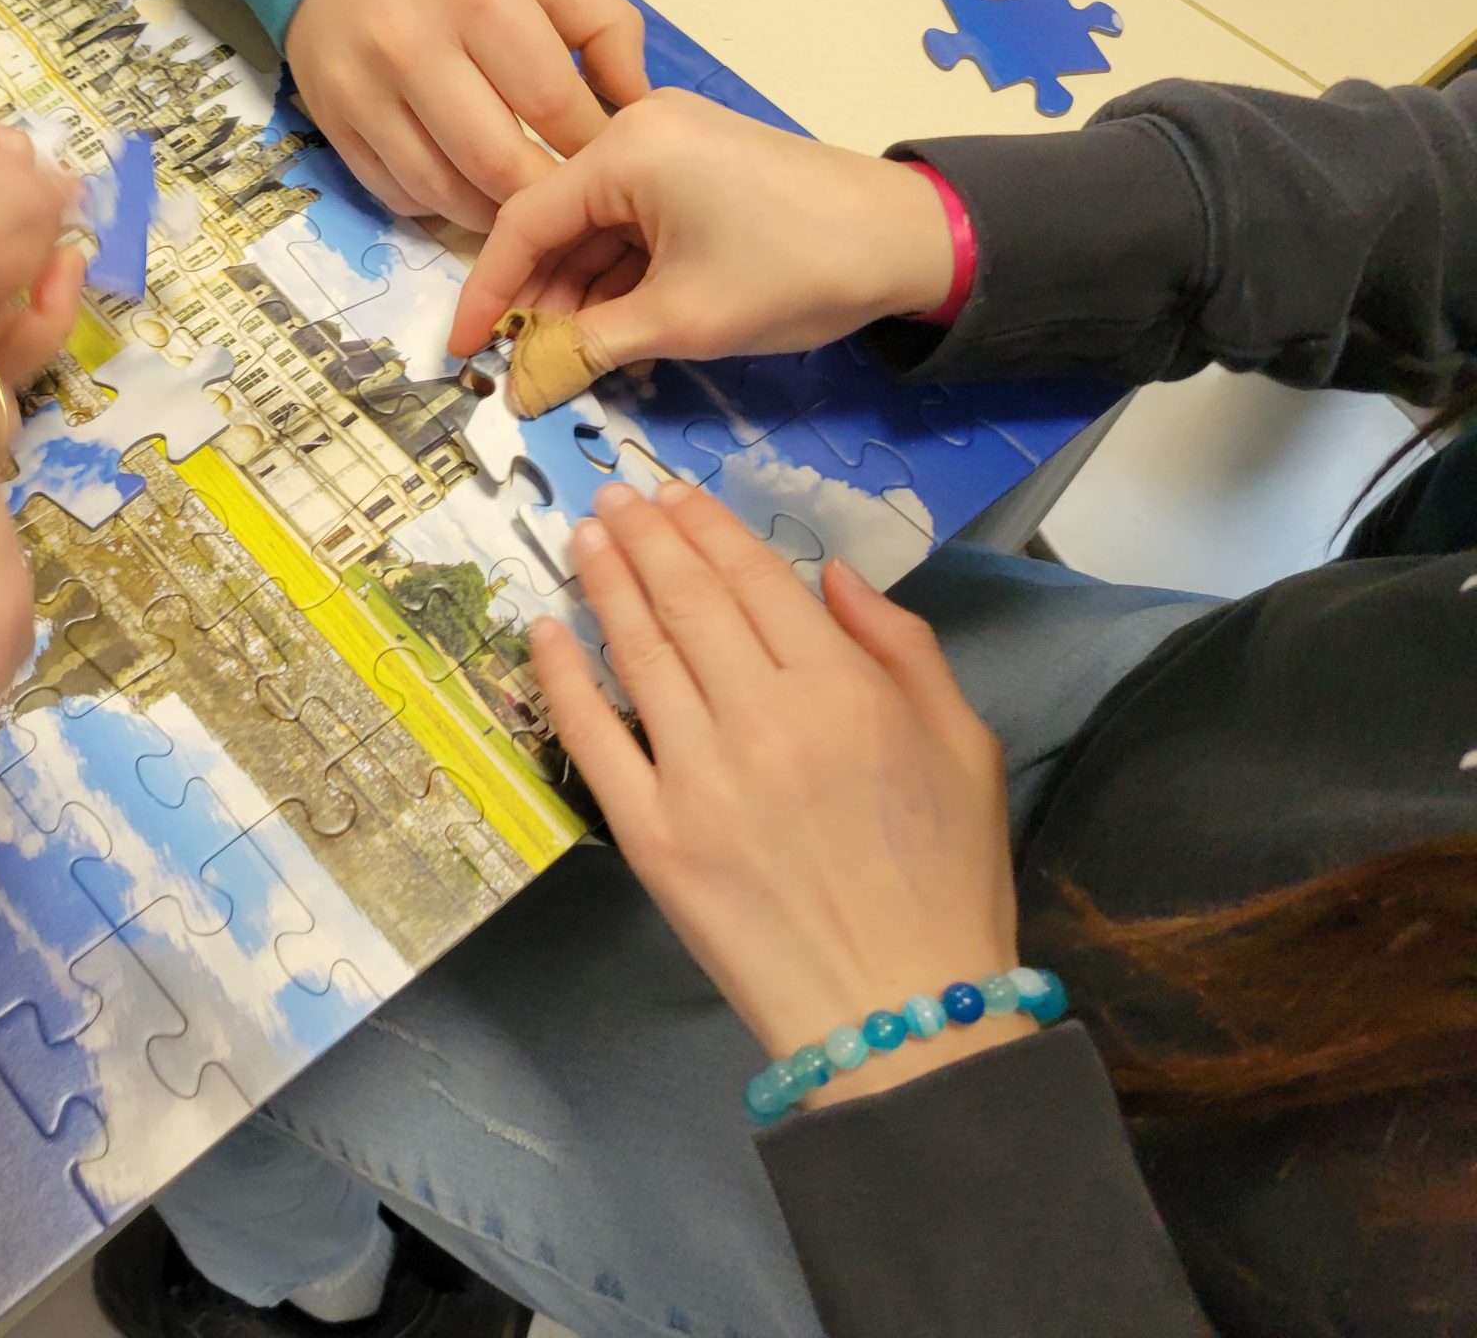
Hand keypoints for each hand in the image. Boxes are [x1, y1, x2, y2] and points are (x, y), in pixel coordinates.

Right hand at [285, 0, 644, 231]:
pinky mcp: (327, 116)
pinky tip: (462, 185)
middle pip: (496, 162)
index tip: (607, 155)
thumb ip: (599, 22)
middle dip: (546, 194)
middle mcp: (411, 44)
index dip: (590, 144)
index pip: (551, 103)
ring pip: (441, 189)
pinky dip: (436, 202)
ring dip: (492, 211)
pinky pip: (390, 188)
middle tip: (570, 196)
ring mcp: (360, 87)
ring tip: (521, 199)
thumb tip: (635, 101)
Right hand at [449, 90, 954, 374]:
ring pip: (591, 229)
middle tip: (516, 369)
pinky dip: (614, 279)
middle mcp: (636, 130)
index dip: (486, 294)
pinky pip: (629, 226)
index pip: (522, 220)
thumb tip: (519, 389)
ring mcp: (668, 147)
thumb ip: (588, 349)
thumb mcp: (683, 320)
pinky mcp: (695, 169)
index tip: (462, 353)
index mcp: (626, 147)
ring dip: (575, 295)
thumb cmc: (797, 270)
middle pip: (554, 221)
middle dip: (534, 299)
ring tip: (561, 362)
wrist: (915, 241)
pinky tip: (606, 332)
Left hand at [532, 483, 1028, 1100]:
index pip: (755, 581)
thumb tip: (832, 575)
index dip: (707, 528)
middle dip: (645, 537)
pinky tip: (545, 632)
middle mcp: (762, 721)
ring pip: (635, 653)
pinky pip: (592, 738)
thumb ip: (901, 647)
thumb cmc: (943, 882)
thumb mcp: (963, 747)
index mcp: (844, 693)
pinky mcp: (650, 835)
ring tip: (584, 539)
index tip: (675, 495)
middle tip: (613, 500)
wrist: (900, 1014)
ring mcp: (697, 778)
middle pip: (687, 602)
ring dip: (604, 583)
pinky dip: (562, 677)